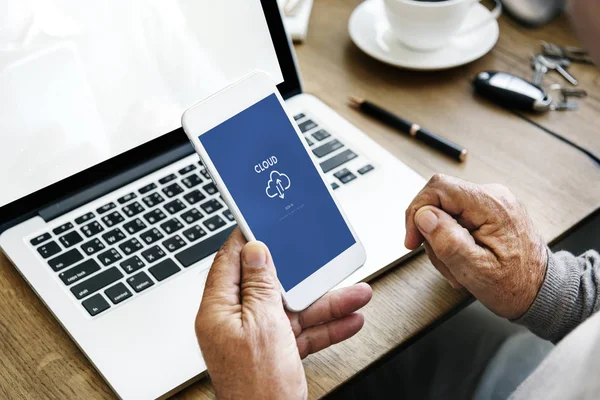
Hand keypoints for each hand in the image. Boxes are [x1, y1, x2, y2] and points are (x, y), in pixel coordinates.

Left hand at [195, 228, 371, 399]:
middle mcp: (235, 322)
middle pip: (270, 285)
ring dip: (325, 302)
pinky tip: (350, 319)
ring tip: (356, 292)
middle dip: (303, 275)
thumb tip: (255, 250)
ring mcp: (257, 338)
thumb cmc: (258, 388)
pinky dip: (325, 326)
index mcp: (220, 310)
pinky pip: (302, 331)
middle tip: (320, 258)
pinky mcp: (276, 352)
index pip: (230, 262)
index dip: (248, 240)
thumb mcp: (264, 324)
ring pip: (293, 308)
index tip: (265, 222)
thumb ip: (260, 285)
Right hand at [405, 174, 546, 319]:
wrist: (541, 291)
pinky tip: (462, 259)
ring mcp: (491, 202)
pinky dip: (451, 240)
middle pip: (438, 200)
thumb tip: (424, 215)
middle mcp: (493, 196)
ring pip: (444, 211)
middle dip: (431, 233)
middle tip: (444, 262)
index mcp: (492, 205)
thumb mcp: (476, 271)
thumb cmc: (516, 286)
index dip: (417, 211)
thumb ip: (448, 241)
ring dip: (442, 241)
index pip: (438, 187)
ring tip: (457, 267)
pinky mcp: (487, 212)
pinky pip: (455, 218)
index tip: (412, 240)